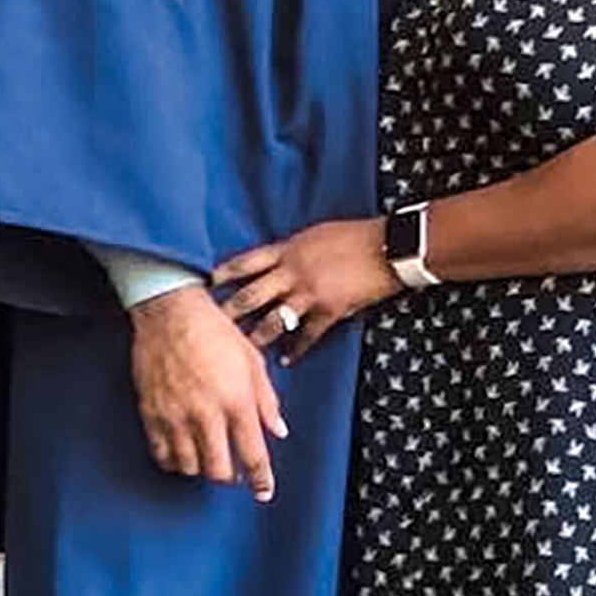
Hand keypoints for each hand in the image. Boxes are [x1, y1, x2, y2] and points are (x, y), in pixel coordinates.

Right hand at [126, 283, 286, 499]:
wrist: (170, 312)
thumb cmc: (214, 331)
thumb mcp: (252, 361)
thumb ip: (267, 401)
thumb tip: (278, 430)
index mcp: (236, 401)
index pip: (253, 456)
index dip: (261, 480)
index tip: (264, 491)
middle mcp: (206, 413)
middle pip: (219, 470)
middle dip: (230, 477)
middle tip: (233, 471)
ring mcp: (176, 415)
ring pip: (189, 467)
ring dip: (201, 469)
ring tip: (206, 458)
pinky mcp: (152, 412)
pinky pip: (161, 453)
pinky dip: (173, 460)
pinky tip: (181, 452)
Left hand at [211, 219, 397, 361]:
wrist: (388, 247)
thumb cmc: (354, 236)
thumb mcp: (314, 235)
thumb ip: (291, 249)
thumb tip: (274, 260)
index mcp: (288, 250)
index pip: (246, 262)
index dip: (224, 273)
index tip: (207, 283)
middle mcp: (293, 272)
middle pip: (251, 294)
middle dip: (229, 311)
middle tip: (210, 324)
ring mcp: (310, 293)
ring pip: (274, 320)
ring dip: (257, 336)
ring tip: (242, 348)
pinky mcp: (329, 311)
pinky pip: (307, 336)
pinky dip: (296, 350)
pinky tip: (286, 360)